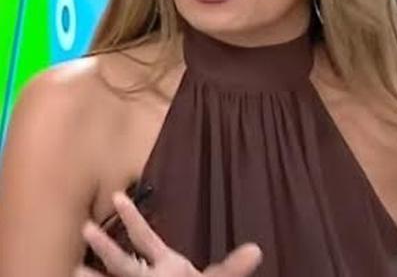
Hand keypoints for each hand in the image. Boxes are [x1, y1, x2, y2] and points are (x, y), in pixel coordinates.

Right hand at [75, 191, 262, 276]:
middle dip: (105, 246)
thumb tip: (256, 250)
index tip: (118, 195)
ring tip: (72, 268)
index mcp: (165, 265)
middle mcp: (147, 276)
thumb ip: (232, 268)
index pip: (144, 237)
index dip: (133, 218)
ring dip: (94, 275)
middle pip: (122, 262)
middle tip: (85, 226)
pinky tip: (76, 273)